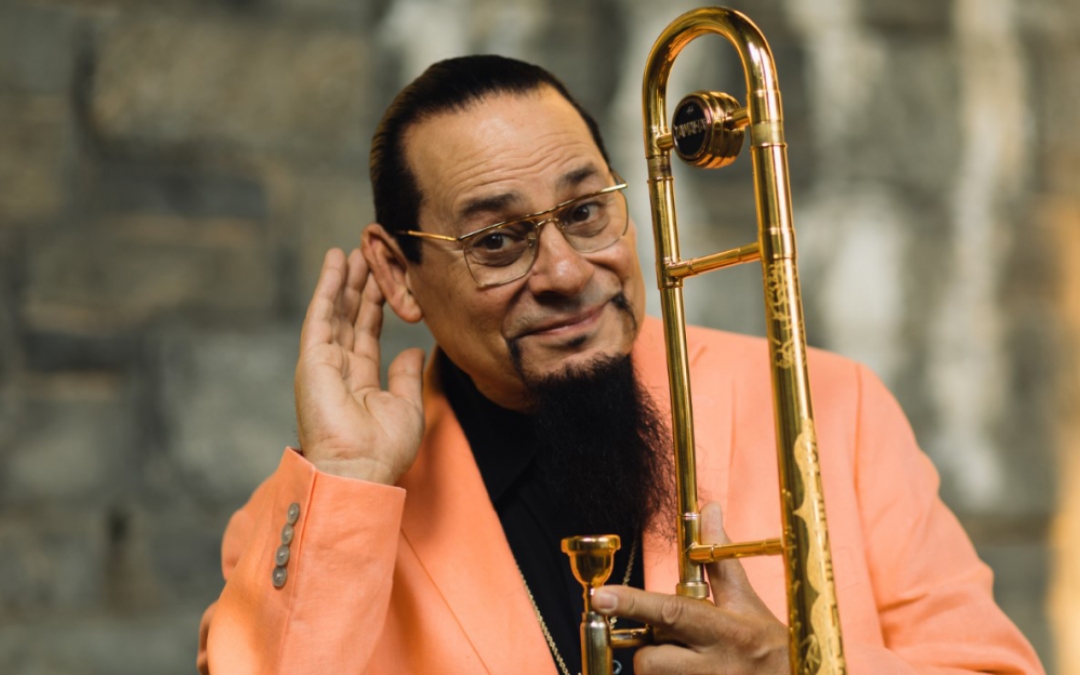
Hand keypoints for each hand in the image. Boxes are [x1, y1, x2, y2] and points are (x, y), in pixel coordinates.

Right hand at [294, 248, 424, 483]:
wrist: (360, 470)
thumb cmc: (384, 450)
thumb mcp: (407, 406)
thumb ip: (407, 374)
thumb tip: (413, 350)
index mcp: (361, 381)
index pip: (368, 332)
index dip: (376, 303)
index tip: (385, 276)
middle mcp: (340, 369)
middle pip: (351, 316)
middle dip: (361, 283)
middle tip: (371, 251)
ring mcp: (323, 362)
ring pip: (336, 309)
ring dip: (345, 278)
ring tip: (356, 247)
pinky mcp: (312, 358)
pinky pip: (322, 314)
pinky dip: (328, 286)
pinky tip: (336, 261)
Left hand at [593, 503, 789, 674]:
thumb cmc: (768, 646)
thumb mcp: (747, 603)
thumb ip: (719, 558)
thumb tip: (709, 509)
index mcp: (726, 632)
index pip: (673, 613)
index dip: (635, 604)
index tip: (601, 597)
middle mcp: (715, 668)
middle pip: (650, 660)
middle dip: (650, 653)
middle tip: (673, 648)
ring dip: (662, 673)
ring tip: (690, 666)